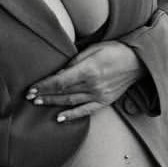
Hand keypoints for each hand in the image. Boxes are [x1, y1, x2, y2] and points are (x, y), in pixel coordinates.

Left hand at [25, 41, 145, 122]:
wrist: (138, 61)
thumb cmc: (115, 50)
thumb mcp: (93, 49)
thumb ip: (75, 61)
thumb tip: (59, 73)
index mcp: (89, 70)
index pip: (60, 81)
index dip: (44, 86)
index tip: (32, 89)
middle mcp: (93, 85)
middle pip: (63, 92)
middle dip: (45, 95)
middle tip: (30, 97)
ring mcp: (99, 95)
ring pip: (71, 102)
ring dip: (53, 103)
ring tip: (39, 103)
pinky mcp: (105, 101)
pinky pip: (85, 111)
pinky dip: (72, 115)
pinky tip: (59, 118)